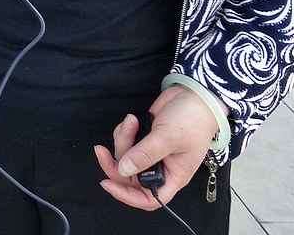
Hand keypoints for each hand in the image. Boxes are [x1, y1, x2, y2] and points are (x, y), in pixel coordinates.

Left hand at [94, 85, 220, 209]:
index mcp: (173, 176)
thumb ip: (145, 154)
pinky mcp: (143, 139)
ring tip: (131, 121)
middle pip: (130, 177)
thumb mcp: (168, 138)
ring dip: (122, 139)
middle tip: (101, 150)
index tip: (108, 184)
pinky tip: (132, 119)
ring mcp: (151, 153)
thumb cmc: (191, 120)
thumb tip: (123, 170)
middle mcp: (161, 168)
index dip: (128, 196)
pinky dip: (125, 131)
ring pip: (125, 156)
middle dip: (115, 163)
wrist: (192, 95)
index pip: (149, 198)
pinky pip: (125, 141)